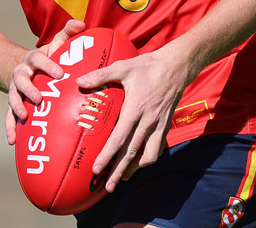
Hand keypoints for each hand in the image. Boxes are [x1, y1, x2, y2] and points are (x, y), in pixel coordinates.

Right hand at [5, 19, 85, 144]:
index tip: (60, 73)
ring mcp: (15, 90)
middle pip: (21, 79)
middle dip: (29, 89)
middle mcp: (21, 73)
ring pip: (12, 98)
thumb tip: (82, 23)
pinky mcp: (13, 105)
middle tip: (40, 98)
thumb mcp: (57, 44)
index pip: (39, 59)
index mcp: (33, 59)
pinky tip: (12, 141)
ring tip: (25, 117)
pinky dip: (10, 128)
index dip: (48, 65)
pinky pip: (8, 117)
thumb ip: (68, 33)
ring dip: (17, 107)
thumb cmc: (49, 57)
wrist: (27, 68)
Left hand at [76, 44, 187, 192]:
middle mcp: (147, 121)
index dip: (108, 155)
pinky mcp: (166, 125)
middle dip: (119, 171)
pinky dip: (148, 158)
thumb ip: (101, 75)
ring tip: (123, 178)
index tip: (96, 169)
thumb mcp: (123, 67)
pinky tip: (140, 162)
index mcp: (135, 109)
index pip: (119, 139)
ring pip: (148, 155)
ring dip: (135, 168)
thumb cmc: (147, 66)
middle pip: (132, 153)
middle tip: (107, 187)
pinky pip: (158, 148)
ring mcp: (158, 125)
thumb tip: (79, 81)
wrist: (176, 66)